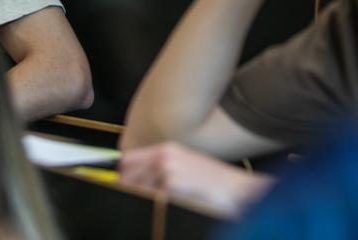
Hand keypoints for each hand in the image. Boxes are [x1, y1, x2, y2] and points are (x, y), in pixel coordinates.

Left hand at [119, 142, 268, 217]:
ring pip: (135, 189)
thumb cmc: (215, 183)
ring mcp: (167, 169)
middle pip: (126, 175)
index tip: (119, 185)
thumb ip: (161, 169)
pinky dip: (153, 206)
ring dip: (141, 199)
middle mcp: (164, 156)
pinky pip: (149, 198)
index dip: (121, 175)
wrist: (238, 190)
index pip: (127, 159)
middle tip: (133, 200)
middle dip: (127, 189)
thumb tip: (136, 181)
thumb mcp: (185, 167)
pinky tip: (166, 207)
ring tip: (157, 205)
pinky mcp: (171, 184)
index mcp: (166, 150)